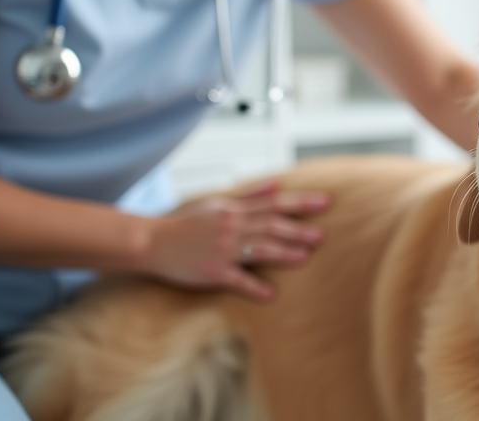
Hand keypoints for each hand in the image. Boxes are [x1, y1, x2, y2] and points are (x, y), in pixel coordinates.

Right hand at [141, 179, 327, 299]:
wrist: (152, 241)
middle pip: (271, 226)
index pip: (275, 203)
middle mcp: (231, 227)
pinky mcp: (212, 272)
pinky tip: (271, 295)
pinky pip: (236, 280)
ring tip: (305, 256)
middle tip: (322, 235)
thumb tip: (278, 183)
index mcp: (234, 210)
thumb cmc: (187, 224)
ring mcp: (222, 250)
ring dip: (283, 252)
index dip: (301, 202)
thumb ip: (251, 195)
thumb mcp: (218, 203)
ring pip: (258, 249)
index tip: (326, 201)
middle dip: (298, 229)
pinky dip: (254, 287)